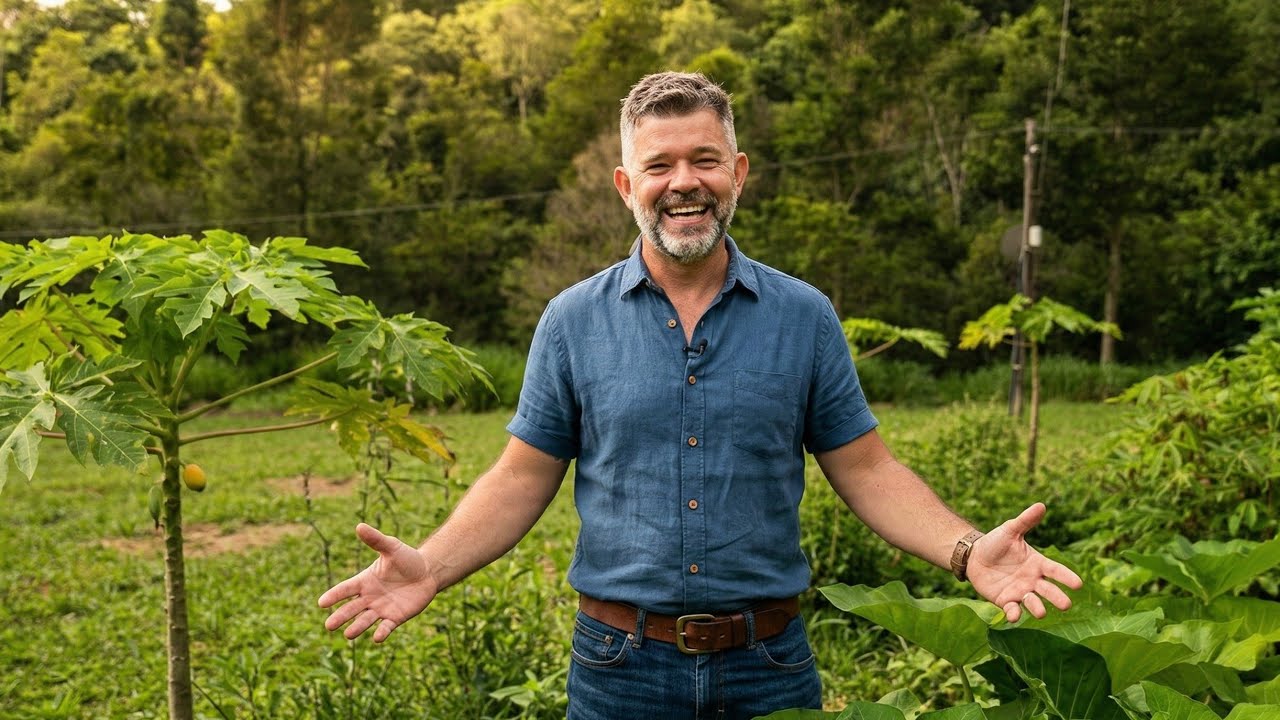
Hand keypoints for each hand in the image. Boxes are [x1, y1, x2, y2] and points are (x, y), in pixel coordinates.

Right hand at [318, 523, 437, 641]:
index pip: (345, 589)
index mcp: (365, 581)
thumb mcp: (392, 547)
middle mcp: (369, 597)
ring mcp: (381, 609)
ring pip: (365, 620)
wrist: (428, 572)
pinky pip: (386, 627)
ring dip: (357, 627)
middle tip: (329, 626)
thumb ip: (376, 540)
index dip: (334, 596)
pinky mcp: (396, 617)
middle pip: (351, 609)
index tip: (321, 603)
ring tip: (348, 634)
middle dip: (340, 617)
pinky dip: (381, 633)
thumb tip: (359, 526)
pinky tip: (377, 637)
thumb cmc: (407, 558)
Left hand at [966, 503, 1082, 622]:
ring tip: (1042, 612)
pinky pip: (1012, 610)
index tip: (1078, 584)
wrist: (974, 555)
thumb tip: (1041, 505)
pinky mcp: (1005, 601)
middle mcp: (1032, 580)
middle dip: (1057, 598)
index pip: (1056, 571)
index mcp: (1037, 563)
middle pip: (1049, 591)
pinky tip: (1013, 615)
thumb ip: (1026, 521)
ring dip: (1038, 608)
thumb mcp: (1010, 530)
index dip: (1066, 577)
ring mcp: (1020, 592)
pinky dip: (1014, 614)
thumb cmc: (996, 542)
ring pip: (1033, 603)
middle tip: (1066, 605)